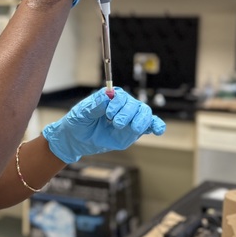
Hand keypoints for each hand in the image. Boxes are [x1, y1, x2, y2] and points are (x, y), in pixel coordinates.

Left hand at [42, 87, 165, 163]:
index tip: (108, 114)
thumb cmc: (79, 122)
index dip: (117, 104)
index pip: (121, 97)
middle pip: (135, 105)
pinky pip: (150, 126)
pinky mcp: (133, 131)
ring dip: (141, 121)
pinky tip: (158, 130)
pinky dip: (156, 126)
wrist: (77, 139)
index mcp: (111, 97)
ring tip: (133, 128)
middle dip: (128, 114)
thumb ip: (94, 106)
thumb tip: (107, 97)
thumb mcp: (81, 113)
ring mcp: (130, 118)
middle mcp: (123, 106)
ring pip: (144, 114)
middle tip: (116, 124)